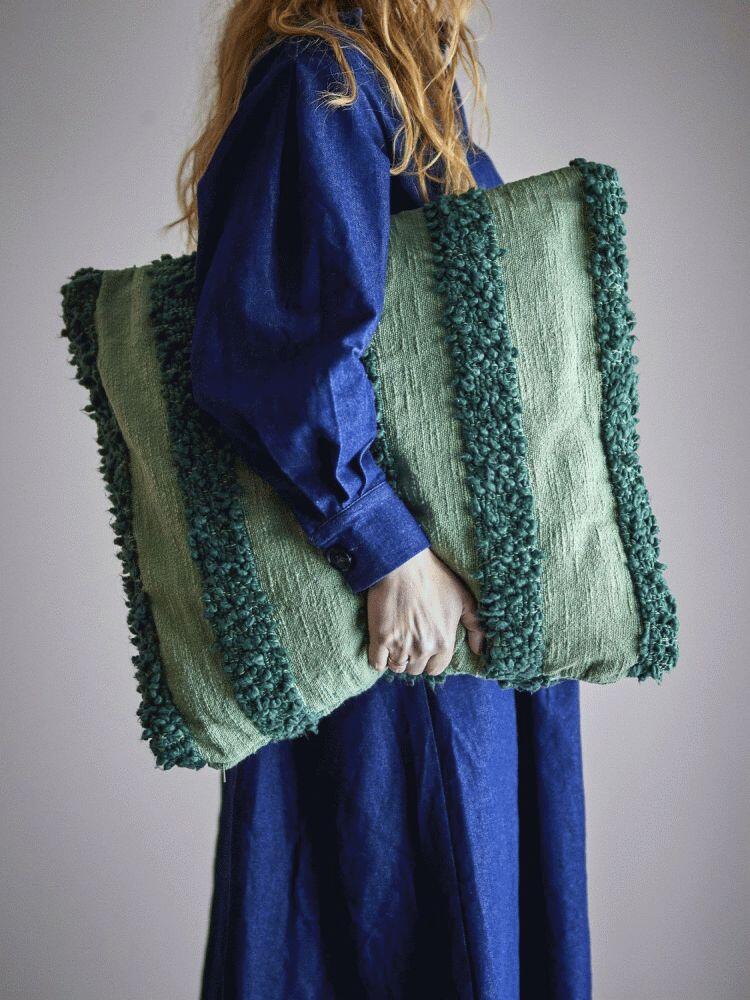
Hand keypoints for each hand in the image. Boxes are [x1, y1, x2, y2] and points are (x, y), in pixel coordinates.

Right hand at [366, 548, 484, 677]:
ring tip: (396, 643)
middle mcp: (423, 648)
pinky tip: (382, 647)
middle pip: (415, 669)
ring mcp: (401, 645)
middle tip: (409, 641)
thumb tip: (479, 650)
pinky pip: (377, 664)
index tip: (424, 647)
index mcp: (444, 642)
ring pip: (397, 667)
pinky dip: (379, 659)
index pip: (436, 668)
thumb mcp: (464, 598)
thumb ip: (476, 626)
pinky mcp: (380, 638)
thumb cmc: (434, 577)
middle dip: (413, 659)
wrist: (402, 563)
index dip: (430, 659)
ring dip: (396, 659)